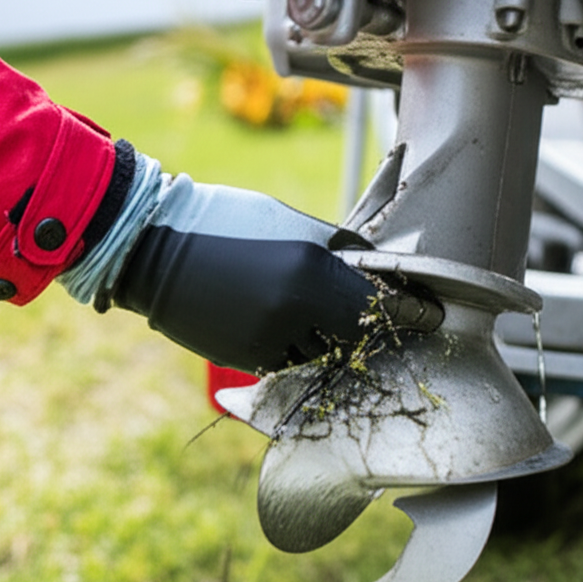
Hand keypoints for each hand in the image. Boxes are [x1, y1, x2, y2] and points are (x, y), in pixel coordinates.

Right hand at [59, 144, 442, 373]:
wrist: (153, 248)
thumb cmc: (226, 220)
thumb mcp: (291, 221)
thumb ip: (340, 249)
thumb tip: (379, 268)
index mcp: (310, 273)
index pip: (381, 306)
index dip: (411, 314)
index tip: (429, 316)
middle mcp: (292, 315)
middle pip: (353, 335)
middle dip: (363, 324)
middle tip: (367, 309)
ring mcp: (265, 342)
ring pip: (319, 353)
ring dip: (324, 336)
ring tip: (303, 306)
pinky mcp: (242, 359)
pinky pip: (284, 361)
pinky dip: (291, 344)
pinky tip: (273, 316)